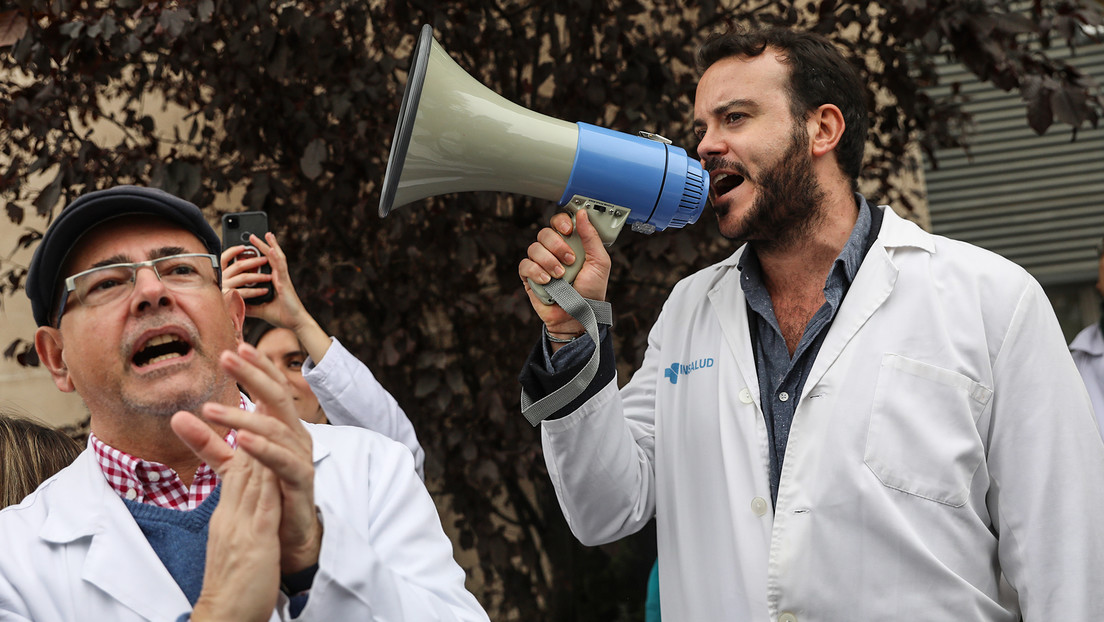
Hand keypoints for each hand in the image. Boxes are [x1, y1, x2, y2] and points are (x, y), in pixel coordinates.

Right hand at [171, 413, 281, 621]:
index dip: (247, 434)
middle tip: (253, 390)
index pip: (236, 467)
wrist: (224, 618)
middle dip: (248, 423)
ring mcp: (241, 522)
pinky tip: (271, 447)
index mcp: (228, 515)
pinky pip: (261, 495)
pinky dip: (265, 468)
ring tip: (263, 404)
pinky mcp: (254, 536)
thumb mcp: (237, 545)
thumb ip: (240, 521)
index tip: (255, 407)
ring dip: (257, 435)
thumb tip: (243, 501)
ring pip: (248, 470)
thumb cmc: (235, 587)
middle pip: (240, 459)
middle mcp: (231, 513)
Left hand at [178, 342, 322, 572]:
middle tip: (227, 356)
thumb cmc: (267, 496)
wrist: (287, 539)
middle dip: (253, 375)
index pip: (271, 388)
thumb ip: (207, 442)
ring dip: (244, 416)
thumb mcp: (231, 466)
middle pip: (278, 396)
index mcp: (282, 428)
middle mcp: (295, 437)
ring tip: (211, 410)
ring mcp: (301, 458)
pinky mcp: (301, 481)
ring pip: (276, 427)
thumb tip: (177, 416)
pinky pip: (284, 461)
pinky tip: (241, 440)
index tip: (233, 347)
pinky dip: (263, 449)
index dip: (256, 367)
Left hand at [221, 233, 310, 331]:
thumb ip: (250, 305)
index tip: (254, 244)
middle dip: (263, 244)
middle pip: (272, 256)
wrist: (295, 323)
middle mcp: (280, 277)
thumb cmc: (283, 316)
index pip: (268, 263)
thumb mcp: (261, 310)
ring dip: (270, 245)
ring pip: (277, 257)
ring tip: (266, 234)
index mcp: (275, 281)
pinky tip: (271, 248)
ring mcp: (283, 278)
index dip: (263, 252)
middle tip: (253, 235)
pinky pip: (280, 267)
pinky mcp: (285, 283)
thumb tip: (237, 303)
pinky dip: (275, 257)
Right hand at [518, 209, 610, 338]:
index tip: (568, 229)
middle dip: (557, 245)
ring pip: (534, 248)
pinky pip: (525, 265)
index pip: (559, 223)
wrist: (579, 316)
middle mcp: (554, 251)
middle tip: (570, 260)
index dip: (561, 222)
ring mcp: (541, 264)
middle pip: (545, 233)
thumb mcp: (600, 262)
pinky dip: (536, 271)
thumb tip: (582, 214)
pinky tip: (547, 280)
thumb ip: (591, 237)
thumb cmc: (591, 292)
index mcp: (571, 244)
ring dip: (549, 261)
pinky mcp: (529, 277)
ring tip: (560, 275)